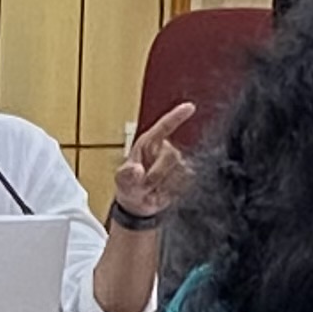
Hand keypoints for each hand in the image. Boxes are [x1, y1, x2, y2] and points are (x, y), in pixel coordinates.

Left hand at [112, 102, 196, 222]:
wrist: (138, 204)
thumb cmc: (128, 186)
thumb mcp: (122, 181)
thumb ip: (127, 176)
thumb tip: (136, 170)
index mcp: (148, 143)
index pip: (165, 126)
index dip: (177, 116)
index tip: (190, 107)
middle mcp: (164, 150)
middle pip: (173, 156)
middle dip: (158, 174)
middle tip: (145, 183)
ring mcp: (175, 163)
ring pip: (180, 171)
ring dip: (164, 183)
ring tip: (151, 187)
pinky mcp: (184, 176)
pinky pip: (185, 182)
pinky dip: (172, 190)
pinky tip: (161, 191)